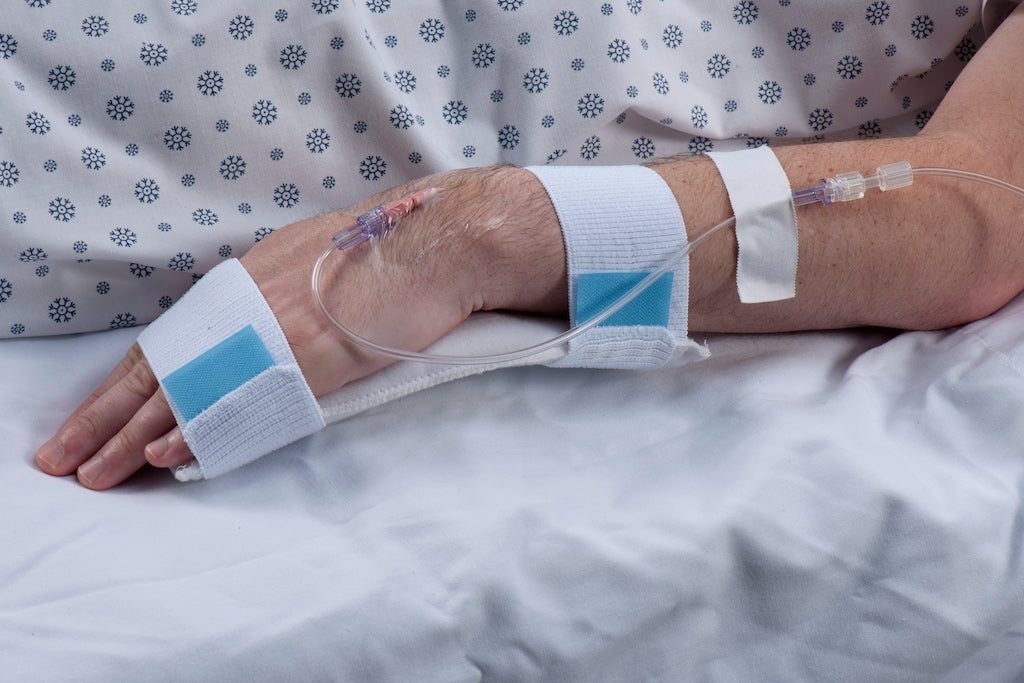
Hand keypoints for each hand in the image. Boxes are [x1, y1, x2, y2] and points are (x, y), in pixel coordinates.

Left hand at [34, 167, 565, 488]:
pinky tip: (167, 454)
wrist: (438, 241)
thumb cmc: (387, 249)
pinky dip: (202, 430)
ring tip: (99, 473)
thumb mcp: (312, 260)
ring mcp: (276, 333)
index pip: (165, 345)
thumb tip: (261, 330)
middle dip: (104, 421)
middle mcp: (245, 306)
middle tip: (63, 460)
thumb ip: (274, 296)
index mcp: (243, 283)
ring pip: (189, 392)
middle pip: (160, 371)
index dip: (120, 389)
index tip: (88, 421)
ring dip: (138, 437)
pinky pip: (244, 402)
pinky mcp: (311, 358)